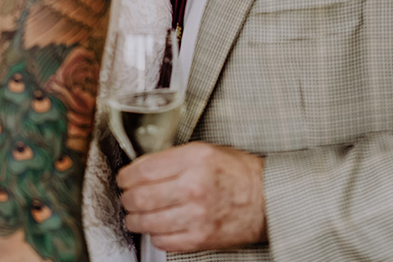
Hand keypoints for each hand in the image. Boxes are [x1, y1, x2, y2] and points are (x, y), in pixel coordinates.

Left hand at [116, 141, 266, 252]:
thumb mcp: (209, 151)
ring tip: (139, 214)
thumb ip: (175, 159)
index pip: (143, 169)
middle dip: (128, 198)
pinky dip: (155, 234)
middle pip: (139, 197)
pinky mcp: (199, 238)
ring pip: (145, 221)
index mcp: (195, 159)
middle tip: (129, 197)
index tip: (125, 179)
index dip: (126, 176)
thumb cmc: (240, 174)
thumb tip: (142, 169)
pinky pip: (161, 240)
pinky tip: (160, 226)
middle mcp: (194, 186)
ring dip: (136, 219)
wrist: (268, 199)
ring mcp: (195, 215)